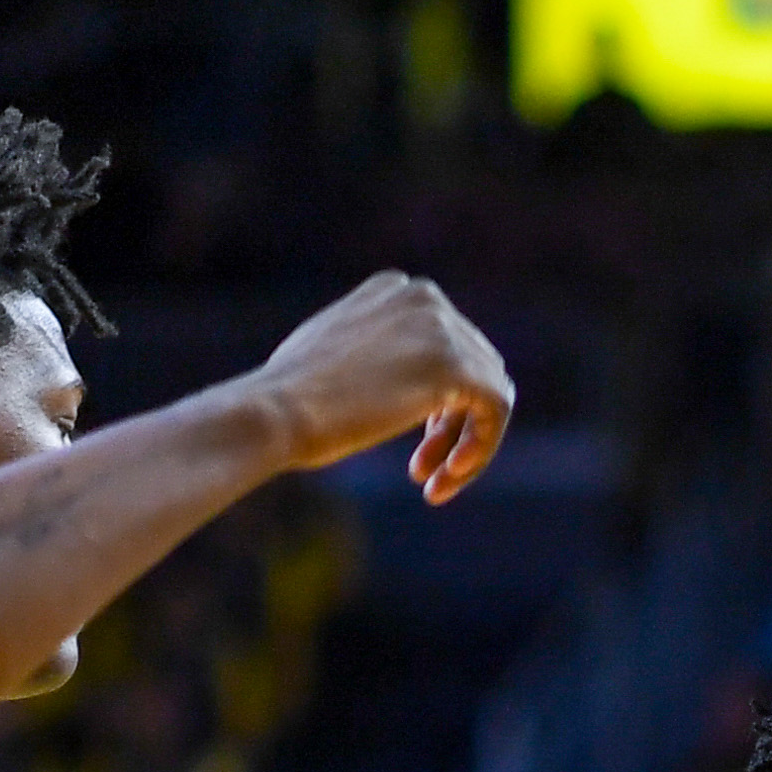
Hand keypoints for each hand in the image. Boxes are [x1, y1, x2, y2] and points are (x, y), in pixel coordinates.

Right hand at [247, 272, 513, 504]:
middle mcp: (425, 297)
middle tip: (422, 471)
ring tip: (432, 482)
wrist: (276, 409)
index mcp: (395, 289)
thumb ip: (371, 354)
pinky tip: (447, 478)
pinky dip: (480, 449)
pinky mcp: (457, 367)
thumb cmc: (287, 398)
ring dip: (464, 444)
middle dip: (451, 425)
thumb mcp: (328, 357)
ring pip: (487, 392)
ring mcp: (444, 327)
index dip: (441, 399)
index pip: (447, 342)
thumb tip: (390, 378)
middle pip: (473, 366)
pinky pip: (495, 411)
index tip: (419, 441)